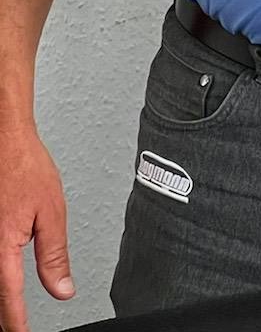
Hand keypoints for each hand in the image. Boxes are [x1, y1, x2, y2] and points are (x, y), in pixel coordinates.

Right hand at [0, 124, 73, 331]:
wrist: (3, 139)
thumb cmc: (24, 166)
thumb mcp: (51, 212)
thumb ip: (54, 255)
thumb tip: (62, 288)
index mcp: (1, 246)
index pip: (9, 299)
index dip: (17, 323)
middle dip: (5, 314)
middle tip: (18, 325)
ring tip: (10, 313)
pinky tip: (3, 285)